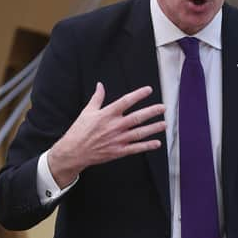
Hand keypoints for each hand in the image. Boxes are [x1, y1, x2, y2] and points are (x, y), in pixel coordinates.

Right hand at [48, 82, 164, 186]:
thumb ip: (97, 98)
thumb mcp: (87, 112)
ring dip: (153, 128)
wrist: (73, 152)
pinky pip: (136, 148)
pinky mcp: (118, 151)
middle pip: (137, 117)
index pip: (126, 101)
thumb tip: (100, 85)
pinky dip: (147, 146)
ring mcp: (118, 139)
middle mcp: (115, 126)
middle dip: (152, 112)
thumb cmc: (79, 131)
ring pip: (139, 133)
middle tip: (163, 107)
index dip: (138, 95)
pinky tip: (157, 143)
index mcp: (107, 114)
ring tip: (164, 124)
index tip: (149, 90)